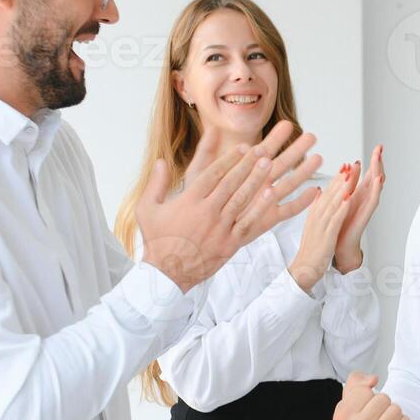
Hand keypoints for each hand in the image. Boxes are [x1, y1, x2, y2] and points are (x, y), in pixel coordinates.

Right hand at [136, 120, 321, 290]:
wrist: (167, 273)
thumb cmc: (157, 239)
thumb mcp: (148, 209)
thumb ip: (156, 183)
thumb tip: (160, 161)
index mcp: (188, 201)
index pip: (213, 174)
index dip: (229, 159)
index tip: (242, 147)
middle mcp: (206, 211)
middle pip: (231, 183)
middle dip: (247, 165)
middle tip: (263, 149)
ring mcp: (219, 228)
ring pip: (241, 199)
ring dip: (256, 180)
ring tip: (270, 164)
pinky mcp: (229, 243)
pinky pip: (248, 222)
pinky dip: (259, 208)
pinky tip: (271, 195)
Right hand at [287, 164, 357, 292]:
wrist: (304, 269)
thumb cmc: (311, 249)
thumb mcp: (312, 224)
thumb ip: (316, 208)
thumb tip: (320, 192)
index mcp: (314, 213)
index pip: (327, 192)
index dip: (336, 178)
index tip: (344, 165)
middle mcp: (316, 217)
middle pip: (330, 194)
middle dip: (341, 179)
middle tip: (349, 164)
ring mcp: (320, 226)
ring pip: (333, 204)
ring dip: (342, 189)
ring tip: (350, 175)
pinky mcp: (326, 237)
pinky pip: (334, 220)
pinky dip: (341, 209)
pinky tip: (348, 199)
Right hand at [332, 371, 410, 419]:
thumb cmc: (362, 417)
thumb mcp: (352, 396)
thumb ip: (357, 379)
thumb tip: (373, 380)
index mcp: (342, 417)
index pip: (365, 390)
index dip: (368, 395)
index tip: (364, 407)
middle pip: (383, 398)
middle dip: (383, 403)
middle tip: (377, 416)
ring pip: (396, 409)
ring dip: (394, 413)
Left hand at [333, 144, 385, 273]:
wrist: (338, 248)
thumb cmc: (339, 227)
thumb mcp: (338, 202)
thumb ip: (342, 189)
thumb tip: (343, 175)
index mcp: (358, 195)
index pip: (367, 174)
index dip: (372, 161)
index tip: (377, 147)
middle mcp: (364, 200)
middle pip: (374, 177)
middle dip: (377, 162)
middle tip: (380, 147)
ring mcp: (366, 208)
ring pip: (375, 187)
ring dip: (378, 172)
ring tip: (380, 159)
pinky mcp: (364, 217)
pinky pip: (372, 202)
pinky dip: (375, 190)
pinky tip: (378, 180)